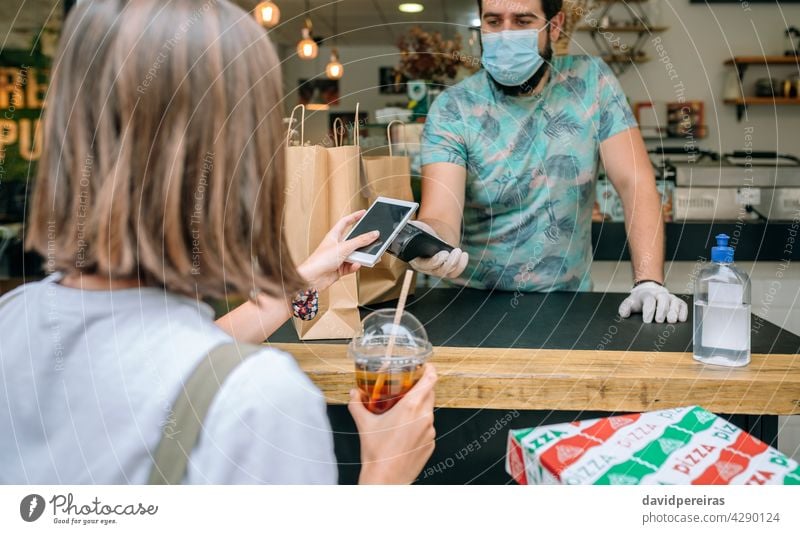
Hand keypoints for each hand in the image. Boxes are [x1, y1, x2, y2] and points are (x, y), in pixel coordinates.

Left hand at [297, 210, 378, 290]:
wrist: (313, 278)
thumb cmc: (320, 260)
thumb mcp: (344, 247)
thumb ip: (361, 241)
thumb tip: (373, 234)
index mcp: (334, 236)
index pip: (345, 222)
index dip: (354, 216)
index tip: (363, 213)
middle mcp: (336, 246)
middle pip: (353, 240)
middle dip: (362, 241)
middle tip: (372, 239)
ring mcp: (338, 257)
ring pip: (354, 254)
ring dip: (360, 257)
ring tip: (363, 257)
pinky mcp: (340, 268)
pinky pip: (352, 266)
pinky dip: (354, 266)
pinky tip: (355, 265)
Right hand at [348, 364, 436, 483]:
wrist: (386, 479)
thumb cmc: (377, 453)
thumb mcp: (364, 424)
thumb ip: (357, 404)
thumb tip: (354, 393)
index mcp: (411, 407)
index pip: (430, 380)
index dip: (430, 370)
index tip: (425, 366)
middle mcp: (424, 417)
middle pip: (430, 393)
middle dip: (421, 388)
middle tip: (408, 387)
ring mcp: (430, 431)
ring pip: (428, 411)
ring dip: (419, 408)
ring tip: (402, 412)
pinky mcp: (431, 443)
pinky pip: (427, 427)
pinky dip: (419, 425)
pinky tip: (404, 432)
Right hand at [407, 221, 468, 278]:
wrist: (432, 234)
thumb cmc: (421, 230)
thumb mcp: (413, 228)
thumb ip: (406, 227)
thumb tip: (403, 224)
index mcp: (415, 260)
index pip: (423, 266)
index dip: (434, 262)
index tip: (443, 254)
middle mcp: (425, 268)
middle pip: (437, 271)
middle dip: (447, 263)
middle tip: (455, 252)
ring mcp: (436, 270)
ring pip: (446, 273)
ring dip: (456, 263)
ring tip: (459, 251)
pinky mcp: (446, 270)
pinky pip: (454, 273)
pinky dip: (461, 266)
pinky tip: (464, 255)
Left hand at [618, 282, 688, 323]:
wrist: (648, 291)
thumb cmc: (639, 300)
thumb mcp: (629, 302)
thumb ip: (625, 308)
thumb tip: (624, 314)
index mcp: (647, 294)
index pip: (649, 300)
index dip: (648, 310)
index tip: (647, 321)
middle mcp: (660, 294)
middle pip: (663, 299)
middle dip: (662, 310)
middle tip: (659, 321)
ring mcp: (670, 298)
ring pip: (674, 302)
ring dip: (674, 311)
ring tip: (671, 321)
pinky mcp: (678, 302)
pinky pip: (683, 305)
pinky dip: (683, 311)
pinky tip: (681, 319)